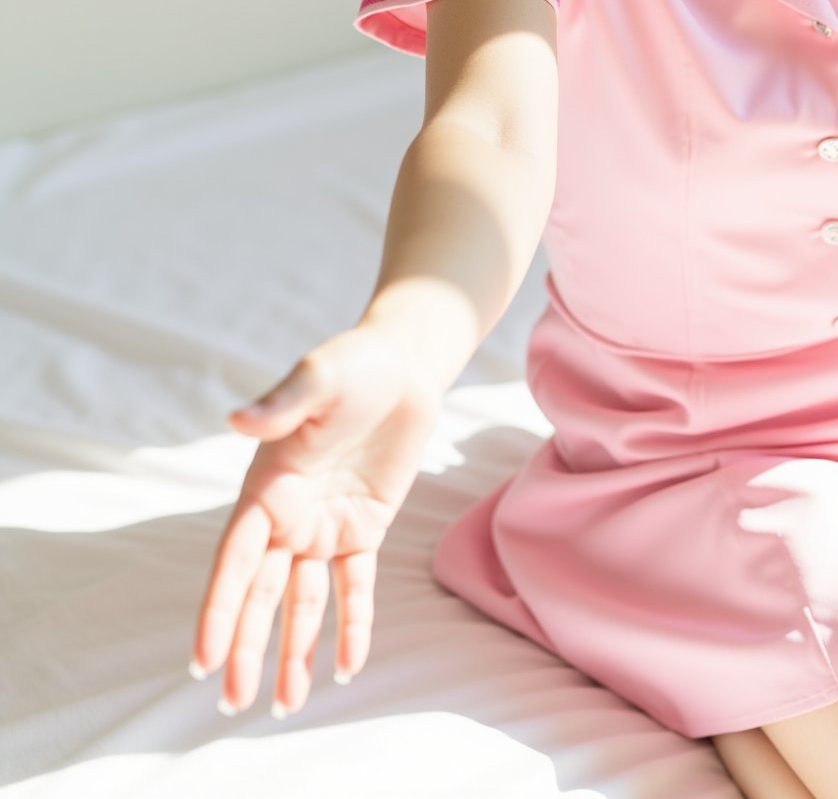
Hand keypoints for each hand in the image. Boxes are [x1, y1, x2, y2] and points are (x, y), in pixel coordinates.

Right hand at [190, 323, 438, 718]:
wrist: (402, 366)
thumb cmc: (352, 365)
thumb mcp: (317, 378)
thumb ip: (282, 405)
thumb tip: (238, 418)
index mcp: (265, 487)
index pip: (234, 561)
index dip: (218, 610)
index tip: (202, 660)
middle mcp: (288, 515)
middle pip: (260, 594)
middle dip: (246, 648)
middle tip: (233, 704)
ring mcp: (324, 526)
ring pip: (303, 601)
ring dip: (294, 650)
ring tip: (286, 704)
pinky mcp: (364, 527)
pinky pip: (355, 586)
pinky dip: (351, 624)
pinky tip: (346, 666)